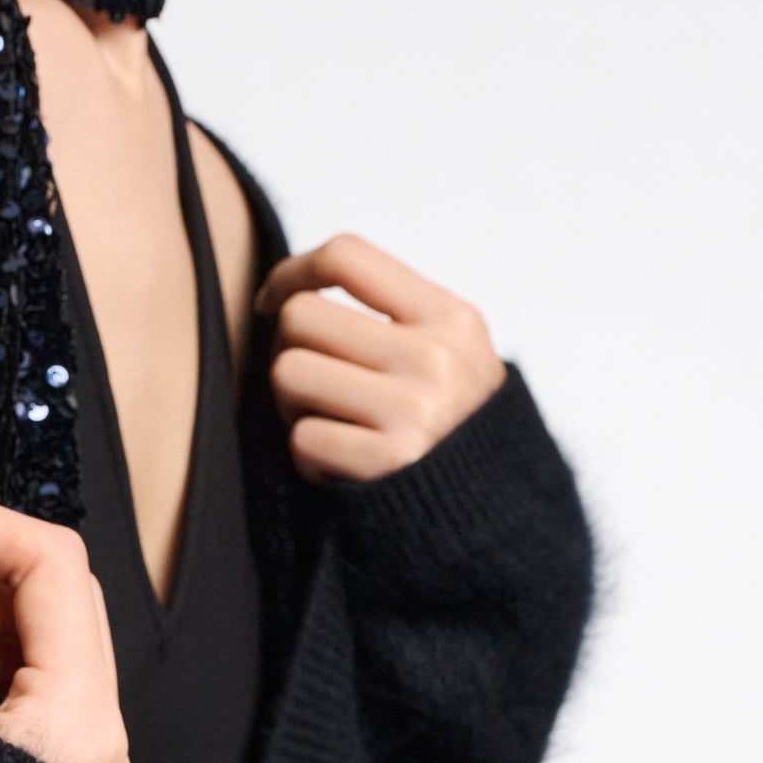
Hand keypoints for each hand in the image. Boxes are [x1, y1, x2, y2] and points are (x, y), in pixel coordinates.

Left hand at [256, 235, 504, 484]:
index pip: (346, 256)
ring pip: (288, 372)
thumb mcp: (449, 349)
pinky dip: (309, 456)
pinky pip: (302, 438)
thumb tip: (290, 288)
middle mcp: (435, 357)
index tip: (273, 302)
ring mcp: (414, 410)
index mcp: (449, 316)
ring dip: (291, 403)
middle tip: (312, 382)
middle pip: (301, 316)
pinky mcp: (390, 462)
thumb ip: (392, 311)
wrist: (488, 507)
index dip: (291, 273)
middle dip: (288, 349)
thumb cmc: (449, 421)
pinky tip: (340, 464)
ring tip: (326, 421)